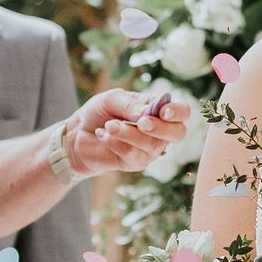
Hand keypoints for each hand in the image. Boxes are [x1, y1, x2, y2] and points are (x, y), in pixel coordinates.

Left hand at [63, 90, 189, 174]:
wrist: (78, 134)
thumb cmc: (99, 112)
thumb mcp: (111, 99)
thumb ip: (130, 104)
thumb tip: (145, 114)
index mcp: (158, 109)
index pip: (183, 112)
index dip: (178, 112)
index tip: (163, 111)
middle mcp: (159, 131)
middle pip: (178, 133)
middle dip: (161, 127)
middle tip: (141, 122)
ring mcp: (150, 149)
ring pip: (152, 145)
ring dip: (129, 134)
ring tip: (108, 125)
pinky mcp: (137, 163)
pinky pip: (133, 155)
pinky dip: (116, 143)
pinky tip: (102, 135)